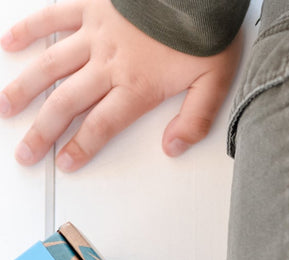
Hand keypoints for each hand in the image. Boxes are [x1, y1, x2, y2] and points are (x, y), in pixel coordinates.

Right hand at [1, 0, 241, 169]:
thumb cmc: (205, 32)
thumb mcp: (215, 84)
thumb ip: (194, 120)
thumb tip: (173, 148)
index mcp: (138, 85)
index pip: (102, 125)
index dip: (80, 146)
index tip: (64, 162)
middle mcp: (110, 62)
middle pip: (68, 102)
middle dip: (43, 131)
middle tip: (25, 152)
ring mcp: (96, 33)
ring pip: (52, 65)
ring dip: (25, 88)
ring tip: (5, 107)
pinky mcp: (92, 6)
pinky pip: (54, 18)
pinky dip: (30, 30)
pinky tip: (10, 44)